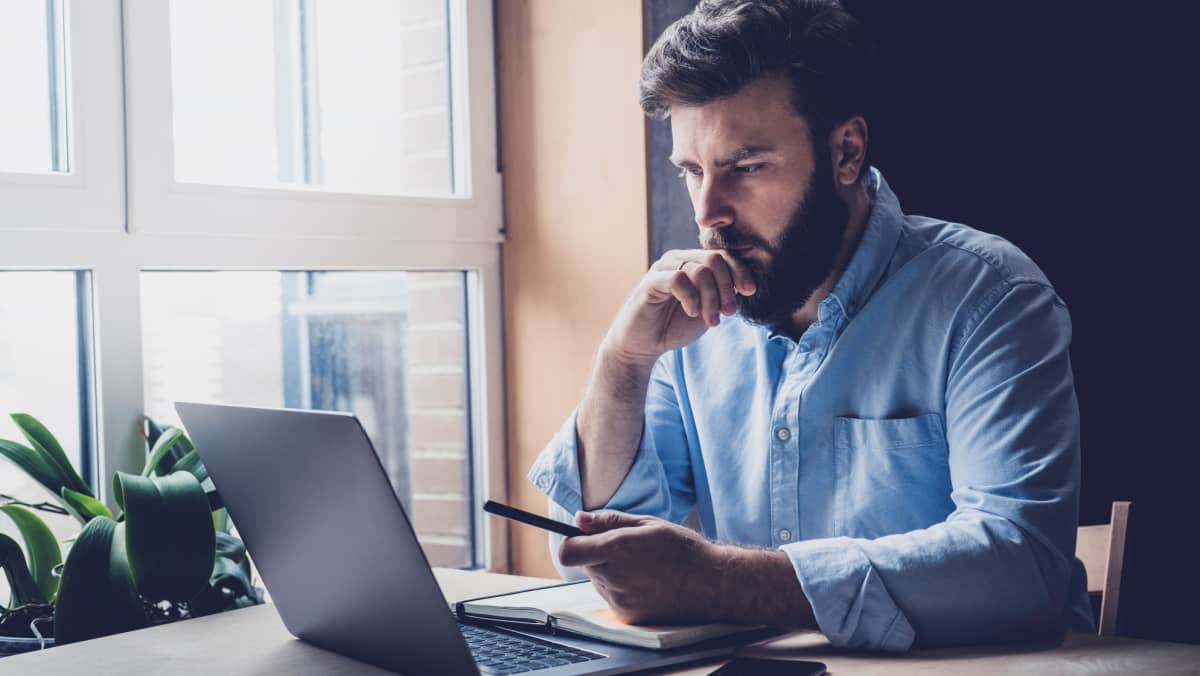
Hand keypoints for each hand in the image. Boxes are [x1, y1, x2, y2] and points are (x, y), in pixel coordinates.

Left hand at [557, 511, 730, 624]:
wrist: (712, 585)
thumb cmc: (684, 550)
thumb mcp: (649, 523)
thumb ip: (609, 521)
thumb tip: (579, 519)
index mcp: (618, 549)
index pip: (569, 551)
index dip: (572, 542)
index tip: (583, 537)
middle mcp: (614, 577)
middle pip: (585, 564)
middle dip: (598, 554)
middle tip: (628, 549)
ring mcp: (620, 600)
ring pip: (598, 580)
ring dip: (610, 571)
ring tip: (643, 566)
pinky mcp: (628, 615)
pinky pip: (612, 596)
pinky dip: (621, 588)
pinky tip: (647, 582)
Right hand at [602, 249, 756, 364]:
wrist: (643, 346)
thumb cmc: (673, 326)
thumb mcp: (707, 309)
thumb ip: (723, 294)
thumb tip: (746, 283)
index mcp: (692, 263)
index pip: (722, 255)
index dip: (740, 271)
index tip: (750, 291)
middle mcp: (678, 260)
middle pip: (714, 259)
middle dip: (727, 286)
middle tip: (729, 312)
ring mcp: (663, 269)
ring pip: (700, 270)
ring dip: (712, 298)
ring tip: (711, 320)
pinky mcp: (650, 282)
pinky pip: (679, 279)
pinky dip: (691, 298)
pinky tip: (692, 312)